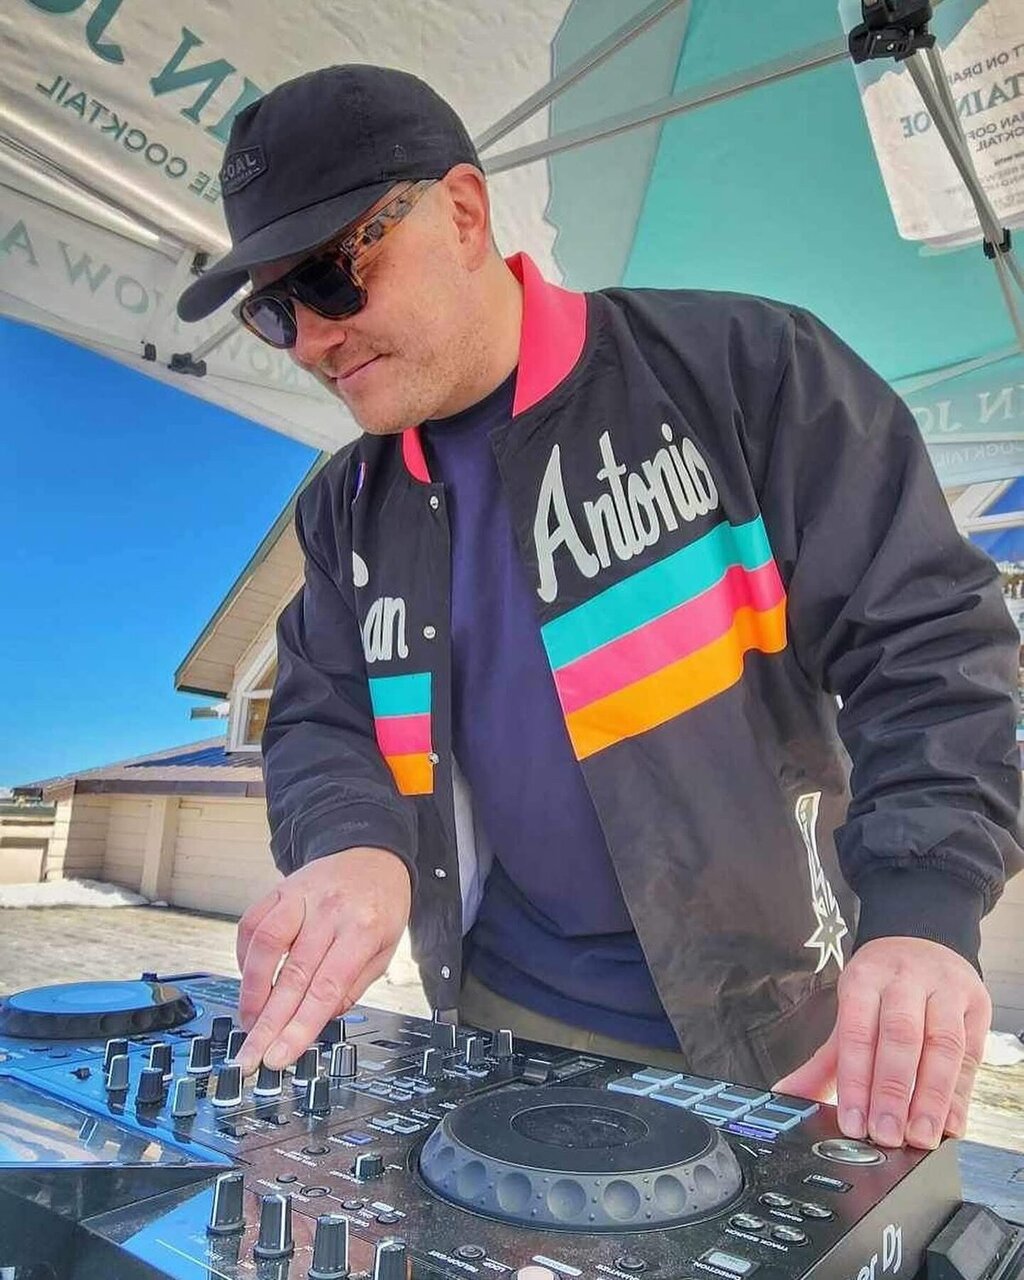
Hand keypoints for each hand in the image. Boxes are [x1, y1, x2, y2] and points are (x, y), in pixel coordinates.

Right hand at [234, 846, 410, 1074]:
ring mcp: (300, 897)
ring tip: (248, 1024)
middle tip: (251, 1057)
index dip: (299, 1026)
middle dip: (267, 1024)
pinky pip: (251, 925)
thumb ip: (353, 986)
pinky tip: (248, 981)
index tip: (279, 1056)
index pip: (326, 988)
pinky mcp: (278, 890)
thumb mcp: (386, 948)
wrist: (372, 852)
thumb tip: (317, 1021)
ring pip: (264, 946)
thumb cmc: (381, 903)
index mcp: (363, 928)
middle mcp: (329, 911)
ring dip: (251, 992)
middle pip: (292, 975)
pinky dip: (243, 957)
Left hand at [774, 936, 989, 1149]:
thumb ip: (824, 1061)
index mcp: (866, 977)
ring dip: (931, 1098)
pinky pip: (971, 1055)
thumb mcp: (851, 1012)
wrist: (924, 941)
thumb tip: (788, 1096)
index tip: (853, 1122)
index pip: (858, 1031)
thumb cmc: (882, 988)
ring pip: (943, 1046)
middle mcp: (906, 979)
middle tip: (887, 1134)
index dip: (856, 1080)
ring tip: (920, 1136)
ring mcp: (946, 989)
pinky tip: (950, 1124)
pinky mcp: (976, 1006)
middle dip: (892, 1090)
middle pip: (901, 1036)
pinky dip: (960, 1094)